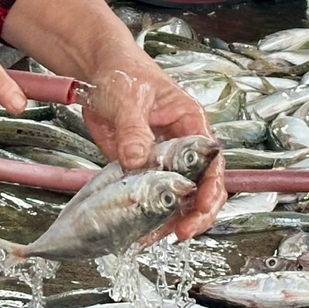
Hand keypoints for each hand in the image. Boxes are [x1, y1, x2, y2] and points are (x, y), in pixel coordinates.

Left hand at [79, 54, 224, 241]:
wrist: (96, 70)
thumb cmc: (122, 72)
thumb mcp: (128, 98)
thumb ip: (133, 129)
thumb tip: (136, 159)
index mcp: (190, 122)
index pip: (212, 160)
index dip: (211, 187)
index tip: (201, 206)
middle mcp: (182, 144)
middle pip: (201, 185)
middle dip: (196, 212)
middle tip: (182, 232)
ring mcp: (161, 157)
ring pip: (176, 195)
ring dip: (170, 218)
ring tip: (155, 237)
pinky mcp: (140, 166)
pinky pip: (148, 194)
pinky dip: (146, 214)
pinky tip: (138, 229)